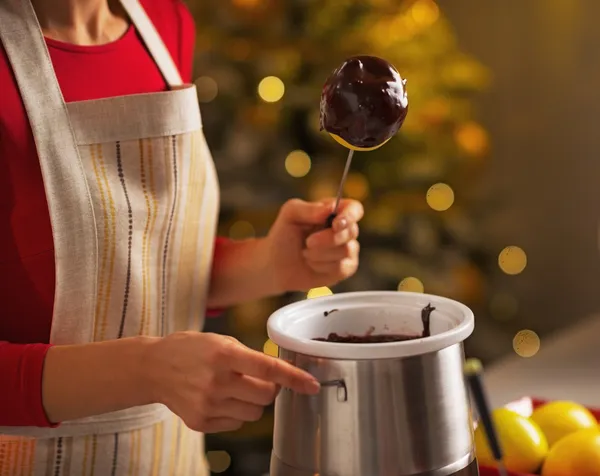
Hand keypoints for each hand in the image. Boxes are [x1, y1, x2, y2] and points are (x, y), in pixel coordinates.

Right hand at [144, 332, 319, 432]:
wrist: (153, 368)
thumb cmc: (190, 349)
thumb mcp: (220, 340)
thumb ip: (249, 355)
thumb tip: (277, 372)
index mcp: (224, 355)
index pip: (268, 369)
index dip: (294, 378)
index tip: (312, 385)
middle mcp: (217, 381)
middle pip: (266, 396)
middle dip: (270, 389)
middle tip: (259, 380)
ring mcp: (208, 404)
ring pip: (254, 413)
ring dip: (253, 401)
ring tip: (235, 388)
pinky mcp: (201, 422)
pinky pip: (237, 423)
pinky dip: (236, 412)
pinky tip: (220, 398)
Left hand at [266, 198, 363, 292]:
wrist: (277, 264)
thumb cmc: (284, 236)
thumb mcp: (290, 215)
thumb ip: (309, 208)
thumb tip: (330, 209)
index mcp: (334, 211)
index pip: (354, 209)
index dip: (350, 215)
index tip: (335, 224)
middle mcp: (344, 229)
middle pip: (351, 231)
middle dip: (328, 239)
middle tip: (308, 242)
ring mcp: (347, 249)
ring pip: (346, 251)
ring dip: (320, 254)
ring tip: (305, 253)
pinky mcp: (345, 268)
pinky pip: (342, 268)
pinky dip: (322, 266)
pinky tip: (312, 264)